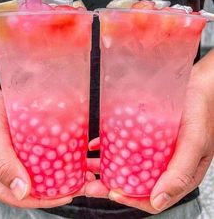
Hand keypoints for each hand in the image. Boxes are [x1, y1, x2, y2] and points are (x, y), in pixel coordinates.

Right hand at [0, 54, 95, 207]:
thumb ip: (3, 163)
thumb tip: (21, 191)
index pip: (20, 196)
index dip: (45, 199)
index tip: (68, 194)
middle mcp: (6, 166)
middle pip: (34, 183)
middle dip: (59, 184)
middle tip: (81, 181)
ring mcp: (17, 153)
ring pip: (40, 167)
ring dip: (61, 168)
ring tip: (82, 168)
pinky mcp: (25, 140)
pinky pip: (42, 150)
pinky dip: (56, 152)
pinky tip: (70, 151)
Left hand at [85, 49, 213, 213]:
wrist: (197, 87)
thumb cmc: (201, 113)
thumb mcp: (195, 144)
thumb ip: (180, 173)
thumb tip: (158, 201)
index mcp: (177, 173)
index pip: (152, 196)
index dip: (131, 199)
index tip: (111, 193)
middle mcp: (162, 163)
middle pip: (134, 180)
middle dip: (111, 184)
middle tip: (90, 185)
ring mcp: (152, 149)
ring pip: (126, 164)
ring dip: (105, 167)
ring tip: (88, 166)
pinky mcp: (144, 134)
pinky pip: (124, 143)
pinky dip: (108, 146)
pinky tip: (96, 145)